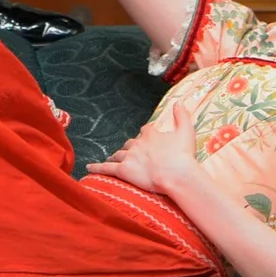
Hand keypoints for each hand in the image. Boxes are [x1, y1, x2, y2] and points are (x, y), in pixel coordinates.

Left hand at [86, 102, 200, 194]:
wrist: (176, 174)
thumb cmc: (183, 155)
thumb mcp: (186, 131)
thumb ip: (182, 116)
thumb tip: (178, 102)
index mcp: (151, 134)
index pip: (145, 131)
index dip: (146, 135)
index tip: (148, 138)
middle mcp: (137, 143)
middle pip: (130, 143)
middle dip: (130, 147)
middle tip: (132, 153)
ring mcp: (129, 157)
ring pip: (118, 154)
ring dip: (116, 156)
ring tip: (113, 159)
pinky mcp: (123, 170)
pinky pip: (106, 168)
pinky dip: (97, 167)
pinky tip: (89, 168)